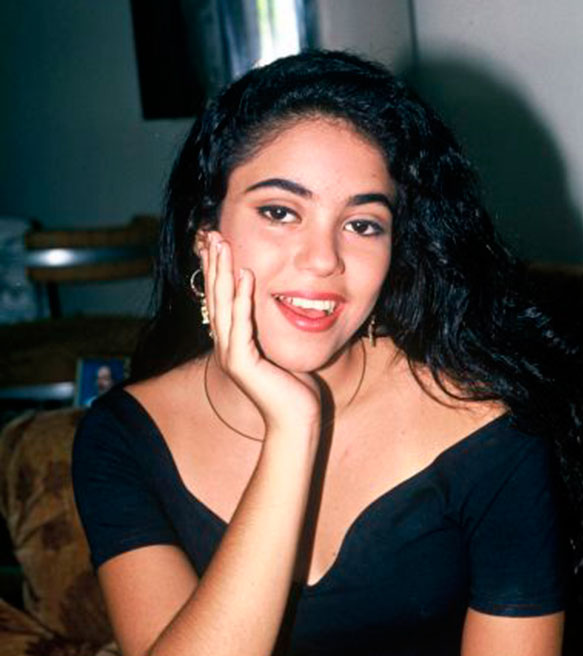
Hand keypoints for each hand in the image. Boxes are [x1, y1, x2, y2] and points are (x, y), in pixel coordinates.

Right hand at [202, 233, 321, 433]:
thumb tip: (281, 307)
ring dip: (222, 273)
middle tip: (211, 233)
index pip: (222, 299)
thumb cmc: (294, 390)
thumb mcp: (281, 350)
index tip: (218, 242)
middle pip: (215, 297)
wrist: (297, 422)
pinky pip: (241, 324)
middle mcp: (226, 347)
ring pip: (223, 306)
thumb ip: (272, 330)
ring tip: (222, 244)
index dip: (218, 271)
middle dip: (214, 264)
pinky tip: (245, 274)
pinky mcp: (243, 364)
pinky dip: (242, 299)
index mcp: (233, 344)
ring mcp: (231, 356)